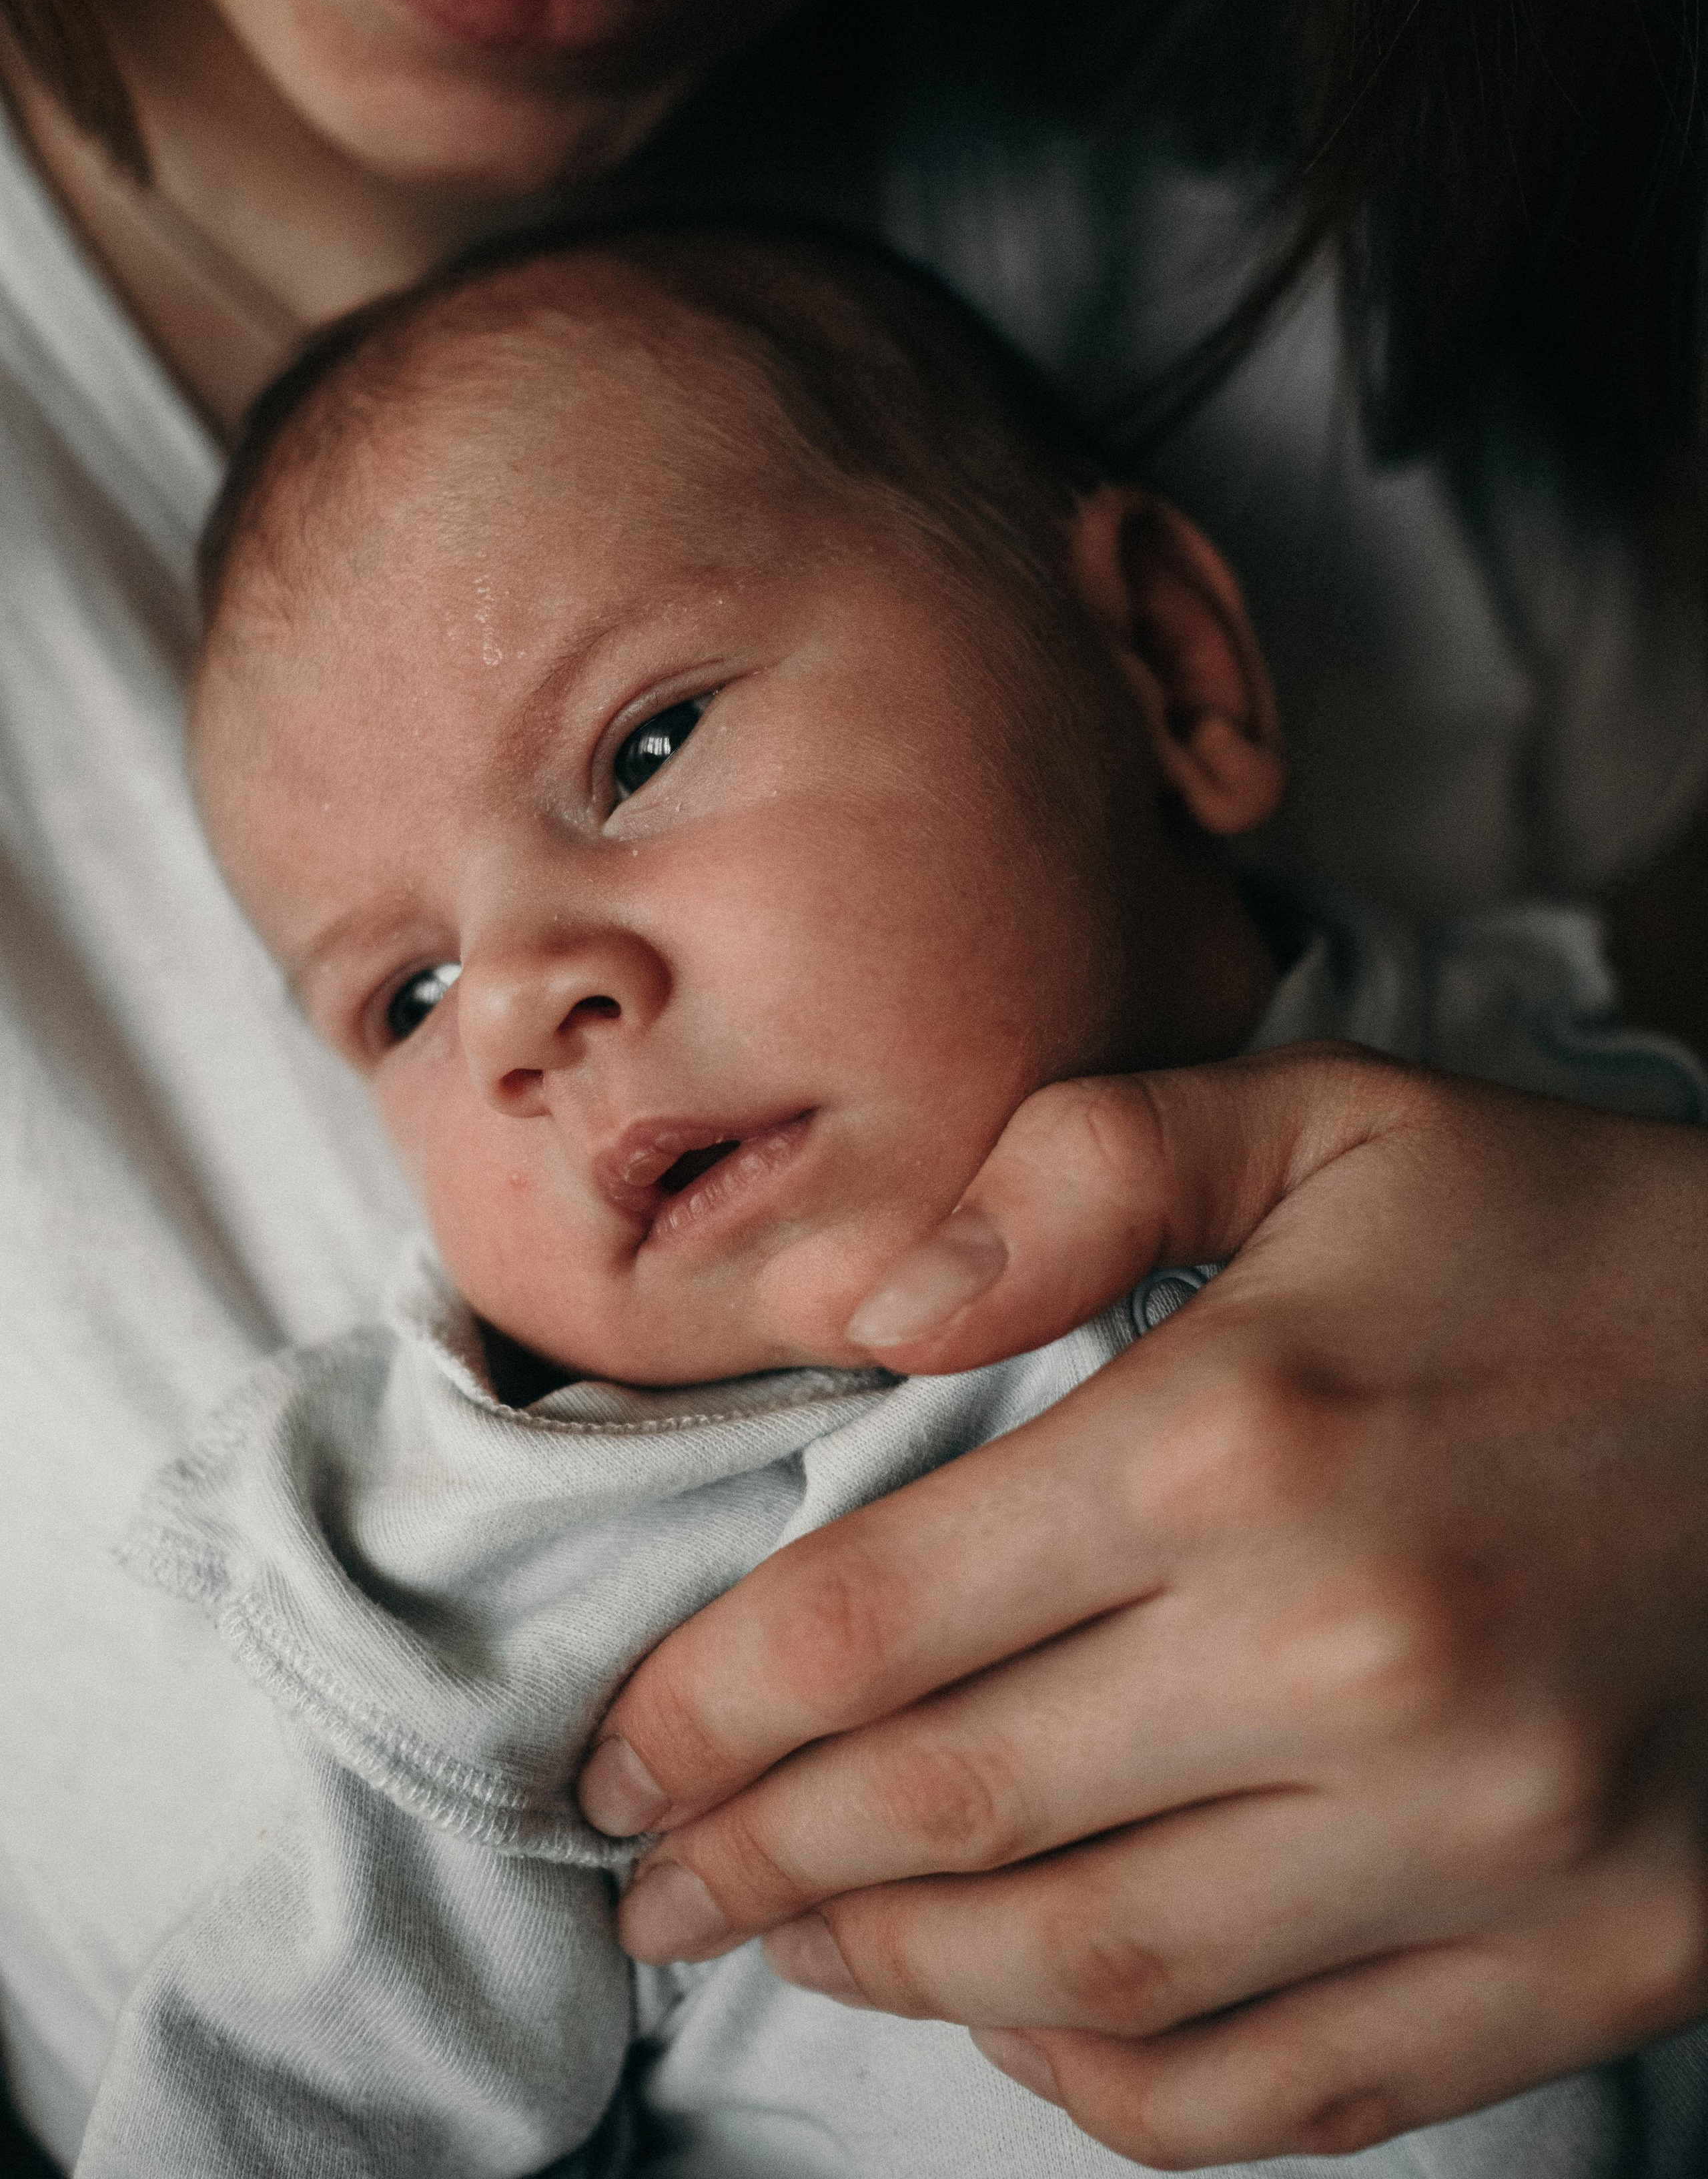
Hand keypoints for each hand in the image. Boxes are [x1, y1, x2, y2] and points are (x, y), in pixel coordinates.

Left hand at [579, 1049, 1707, 2166]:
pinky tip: (1022, 2020)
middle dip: (751, 1855)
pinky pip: (1283, 2087)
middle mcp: (1351, 1660)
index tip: (610, 1755)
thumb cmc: (1571, 1242)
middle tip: (652, 1874)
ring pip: (1086, 1974)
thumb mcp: (1327, 1123)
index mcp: (1249, 1437)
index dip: (701, 1706)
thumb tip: (857, 1309)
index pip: (872, 1621)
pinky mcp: (1593, 1955)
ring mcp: (1485, 1841)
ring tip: (786, 1940)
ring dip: (892, 1973)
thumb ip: (1076, 1173)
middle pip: (944, 1812)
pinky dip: (1111, 2083)